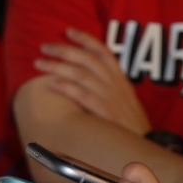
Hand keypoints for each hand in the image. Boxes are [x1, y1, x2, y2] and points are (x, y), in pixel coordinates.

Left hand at [36, 27, 151, 135]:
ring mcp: (112, 99)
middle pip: (88, 59)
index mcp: (121, 81)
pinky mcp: (106, 114)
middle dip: (64, 49)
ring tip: (38, 63)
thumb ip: (107, 87)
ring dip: (57, 66)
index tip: (68, 30)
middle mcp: (116, 86)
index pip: (104, 52)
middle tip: (43, 47)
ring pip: (81, 75)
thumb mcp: (123, 101)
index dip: (86, 39)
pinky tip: (51, 84)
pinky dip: (67, 87)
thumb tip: (81, 73)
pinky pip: (84, 96)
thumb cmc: (128, 127)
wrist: (144, 151)